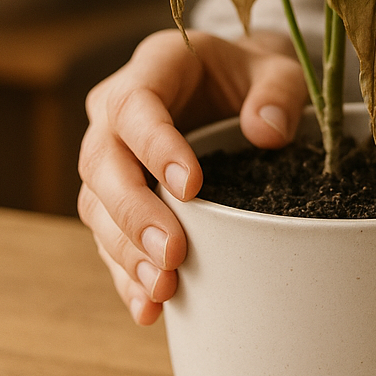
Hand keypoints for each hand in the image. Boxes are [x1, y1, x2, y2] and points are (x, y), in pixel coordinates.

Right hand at [77, 28, 306, 323]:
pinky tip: (149, 307)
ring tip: (163, 288)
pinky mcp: (116, 198)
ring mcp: (111, 157)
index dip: (155, 147)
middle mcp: (115, 112)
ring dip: (126, 251)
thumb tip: (267, 133)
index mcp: (153, 68)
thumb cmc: (252, 77)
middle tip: (173, 252)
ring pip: (97, 206)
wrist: (236, 92)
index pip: (135, 105)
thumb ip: (278, 92)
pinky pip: (109, 237)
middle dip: (134, 212)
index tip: (191, 187)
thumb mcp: (277, 70)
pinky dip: (126, 274)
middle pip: (102, 162)